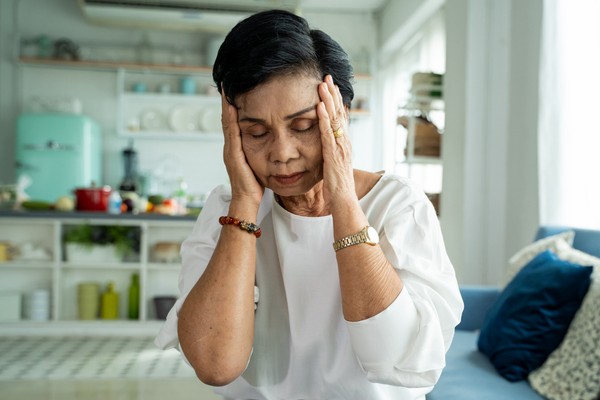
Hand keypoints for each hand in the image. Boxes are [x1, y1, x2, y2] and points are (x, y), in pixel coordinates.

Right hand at [221, 90, 263, 207]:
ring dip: (226, 105)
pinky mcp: (233, 155)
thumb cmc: (255, 185)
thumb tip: (268, 142)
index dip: (232, 107)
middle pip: (227, 119)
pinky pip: (231, 133)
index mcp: (236, 148)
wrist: (247, 200)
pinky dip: (230, 119)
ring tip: (226, 89)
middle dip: (226, 101)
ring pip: (226, 123)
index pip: (233, 123)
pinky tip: (231, 107)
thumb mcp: (258, 164)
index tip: (232, 91)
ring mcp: (230, 150)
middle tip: (226, 84)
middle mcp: (230, 146)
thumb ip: (260, 153)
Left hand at [317, 75, 355, 210]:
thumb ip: (332, 152)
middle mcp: (345, 142)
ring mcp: (340, 147)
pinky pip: (327, 133)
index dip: (337, 101)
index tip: (332, 86)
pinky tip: (319, 107)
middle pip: (340, 113)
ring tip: (323, 85)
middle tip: (327, 77)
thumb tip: (327, 145)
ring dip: (329, 101)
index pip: (341, 117)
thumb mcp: (334, 164)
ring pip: (335, 119)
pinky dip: (324, 119)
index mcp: (344, 143)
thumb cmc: (338, 186)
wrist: (344, 200)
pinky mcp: (332, 154)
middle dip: (333, 94)